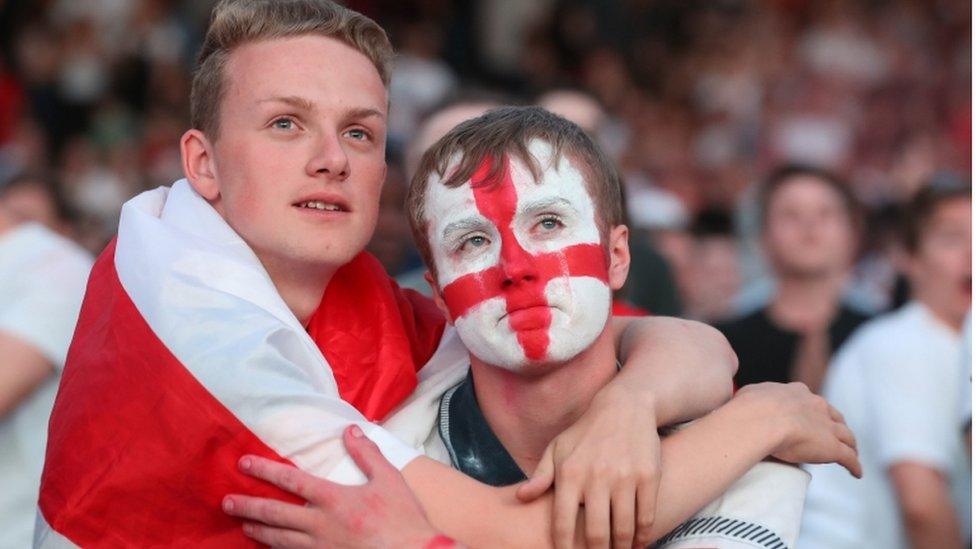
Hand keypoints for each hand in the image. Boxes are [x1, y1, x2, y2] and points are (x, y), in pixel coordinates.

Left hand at [222, 425, 456, 547]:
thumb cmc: (403, 518)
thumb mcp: (389, 479)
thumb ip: (367, 454)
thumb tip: (351, 430)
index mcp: (334, 499)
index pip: (291, 482)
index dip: (265, 471)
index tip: (244, 464)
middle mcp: (321, 524)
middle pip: (275, 514)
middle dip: (248, 506)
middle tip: (227, 501)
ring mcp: (322, 547)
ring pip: (280, 539)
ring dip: (259, 530)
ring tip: (243, 524)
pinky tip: (272, 547)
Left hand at [516, 387, 660, 548]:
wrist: (625, 406)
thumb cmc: (585, 433)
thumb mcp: (557, 448)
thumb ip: (540, 476)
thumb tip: (521, 497)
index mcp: (569, 474)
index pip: (562, 524)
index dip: (563, 548)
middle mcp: (596, 477)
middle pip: (596, 534)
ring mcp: (624, 477)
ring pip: (623, 529)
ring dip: (620, 548)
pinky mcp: (648, 476)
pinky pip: (646, 516)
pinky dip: (642, 536)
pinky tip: (637, 542)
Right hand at [735, 382, 861, 477]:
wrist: (761, 419)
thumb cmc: (750, 407)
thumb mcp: (750, 394)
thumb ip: (755, 398)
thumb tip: (746, 401)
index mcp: (797, 393)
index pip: (811, 402)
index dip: (813, 411)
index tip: (811, 418)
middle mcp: (817, 406)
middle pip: (834, 417)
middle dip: (837, 425)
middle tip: (837, 435)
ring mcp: (827, 427)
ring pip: (846, 437)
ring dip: (851, 445)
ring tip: (853, 452)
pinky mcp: (832, 448)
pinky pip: (849, 458)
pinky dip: (854, 466)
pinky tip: (857, 473)